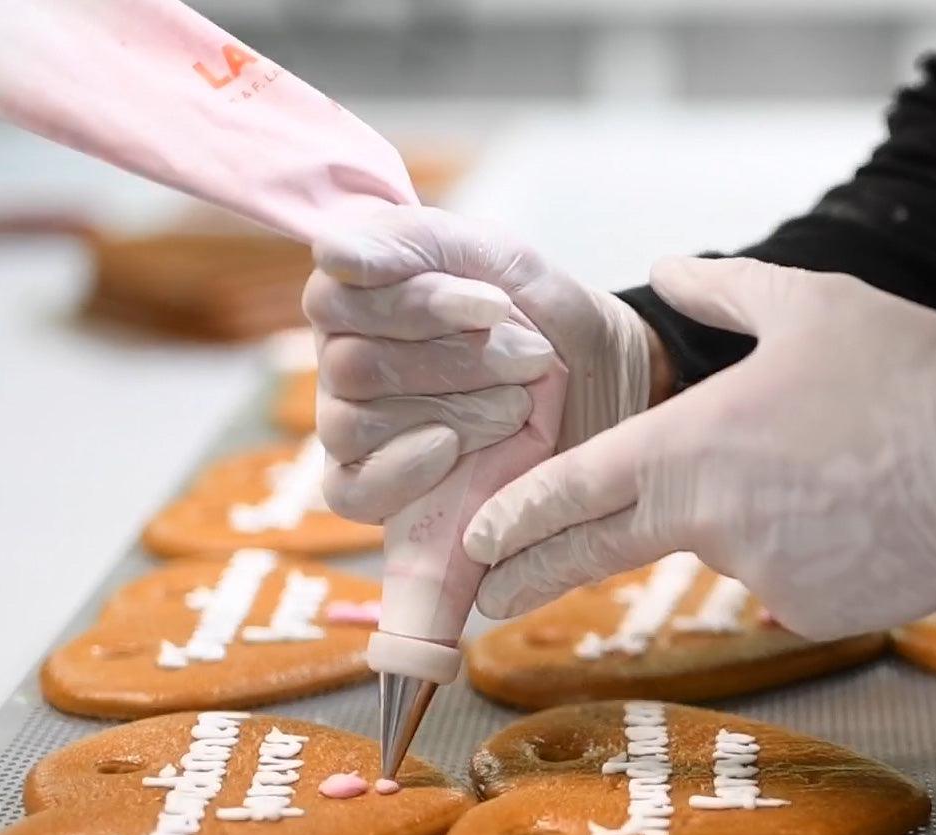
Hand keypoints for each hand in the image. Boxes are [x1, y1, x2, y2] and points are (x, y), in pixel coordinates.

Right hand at [303, 205, 662, 522]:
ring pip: (350, 425)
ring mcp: (350, 430)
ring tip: (517, 406)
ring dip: (446, 411)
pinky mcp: (369, 491)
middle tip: (531, 359)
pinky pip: (349, 490)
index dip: (415, 303)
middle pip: (348, 364)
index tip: (495, 306)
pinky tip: (453, 449)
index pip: (336, 297)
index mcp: (361, 297)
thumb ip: (421, 242)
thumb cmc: (550, 325)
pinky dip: (402, 470)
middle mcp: (342, 362)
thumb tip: (329, 254)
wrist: (605, 401)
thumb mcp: (506, 263)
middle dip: (450, 361)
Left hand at [465, 257, 935, 639]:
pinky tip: (843, 512)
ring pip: (718, 549)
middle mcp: (706, 518)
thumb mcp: (808, 306)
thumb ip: (722, 289)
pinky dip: (794, 550)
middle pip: (595, 552)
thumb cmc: (906, 375)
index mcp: (689, 446)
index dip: (517, 518)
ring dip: (740, 523)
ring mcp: (757, 573)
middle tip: (488, 600)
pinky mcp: (808, 610)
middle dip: (533, 576)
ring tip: (812, 475)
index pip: (574, 489)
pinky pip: (779, 579)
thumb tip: (669, 265)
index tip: (475, 543)